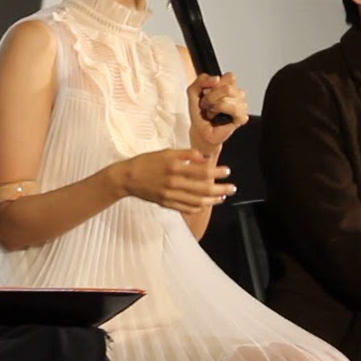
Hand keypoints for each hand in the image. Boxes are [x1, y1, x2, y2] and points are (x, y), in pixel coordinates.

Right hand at [111, 148, 235, 214]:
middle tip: (232, 188)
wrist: (127, 177)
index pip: (202, 171)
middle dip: (220, 188)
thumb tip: (205, 157)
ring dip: (212, 199)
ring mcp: (170, 195)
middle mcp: (174, 183)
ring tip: (222, 197)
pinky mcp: (166, 203)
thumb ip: (187, 154)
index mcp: (175, 167)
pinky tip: (206, 204)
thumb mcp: (167, 152)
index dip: (217, 171)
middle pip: (203, 188)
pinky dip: (198, 207)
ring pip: (196, 200)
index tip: (227, 171)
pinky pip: (186, 208)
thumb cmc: (147, 161)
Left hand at [188, 73, 249, 148]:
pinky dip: (221, 113)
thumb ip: (201, 80)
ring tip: (212, 111)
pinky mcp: (242, 117)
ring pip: (228, 98)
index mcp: (228, 85)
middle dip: (212, 97)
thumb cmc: (200, 113)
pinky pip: (233, 109)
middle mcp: (237, 94)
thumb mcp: (193, 91)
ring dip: (214, 106)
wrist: (200, 131)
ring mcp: (242, 105)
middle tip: (207, 104)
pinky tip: (218, 117)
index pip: (230, 77)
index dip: (215, 85)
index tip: (207, 93)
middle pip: (227, 88)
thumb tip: (216, 78)